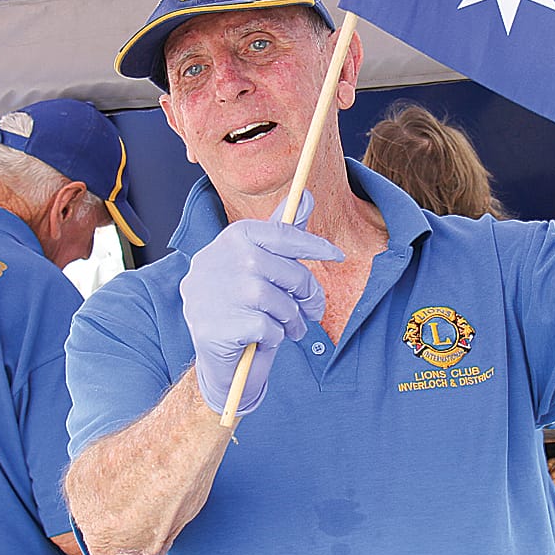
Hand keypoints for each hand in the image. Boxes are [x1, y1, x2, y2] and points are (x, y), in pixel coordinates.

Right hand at [181, 193, 342, 415]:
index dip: (314, 245)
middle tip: (314, 312)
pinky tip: (263, 340)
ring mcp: (217, 293)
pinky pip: (269, 329)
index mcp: (232, 238)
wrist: (216, 358)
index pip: (283, 233)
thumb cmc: (243, 305)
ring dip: (292, 321)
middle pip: (290, 272)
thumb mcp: (261, 267)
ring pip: (282, 304)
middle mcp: (221, 259)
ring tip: (288, 329)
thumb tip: (307, 196)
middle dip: (309, 295)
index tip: (337, 255)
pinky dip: (274, 339)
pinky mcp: (217, 326)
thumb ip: (281, 234)